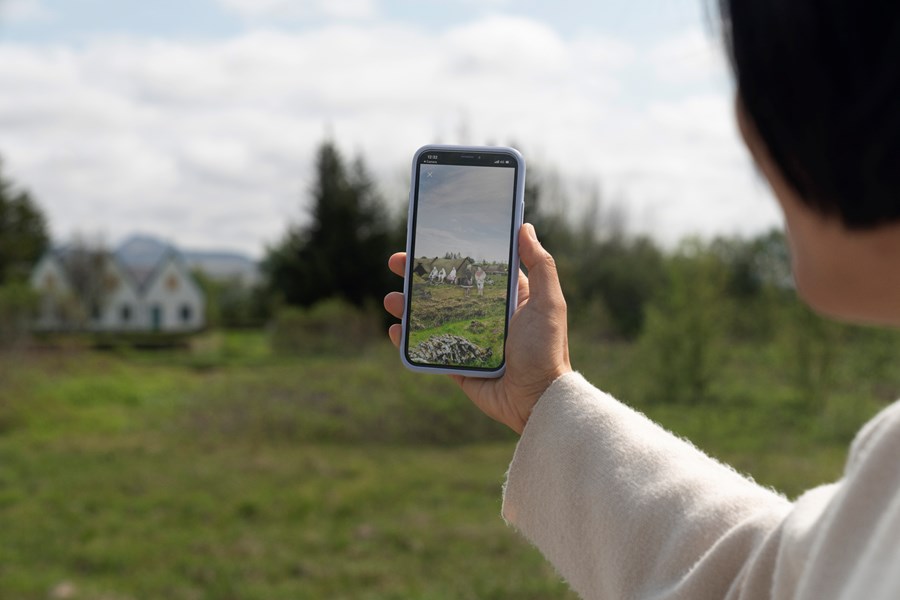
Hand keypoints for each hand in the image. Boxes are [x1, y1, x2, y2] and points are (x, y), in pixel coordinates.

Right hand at [383, 223, 572, 434]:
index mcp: (507, 297)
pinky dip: (409, 341)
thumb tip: (524, 227)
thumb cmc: (546, 349)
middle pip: (445, 290)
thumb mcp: (548, 302)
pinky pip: (429, 349)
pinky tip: (396, 331)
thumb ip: (540, 264)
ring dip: (408, 306)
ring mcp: (469, 340)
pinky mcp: (458, 366)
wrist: (538, 400)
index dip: (449, 257)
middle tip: (394, 264)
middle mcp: (486, 316)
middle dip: (418, 277)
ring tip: (391, 299)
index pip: (471, 269)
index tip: (426, 243)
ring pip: (431, 318)